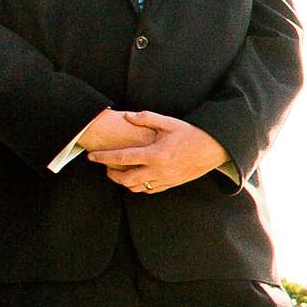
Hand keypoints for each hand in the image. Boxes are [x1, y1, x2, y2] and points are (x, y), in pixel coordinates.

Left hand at [87, 111, 228, 192]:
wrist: (215, 148)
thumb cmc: (192, 133)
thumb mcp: (170, 122)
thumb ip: (147, 119)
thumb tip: (127, 116)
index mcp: (155, 154)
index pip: (122, 158)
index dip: (104, 158)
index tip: (91, 156)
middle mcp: (159, 170)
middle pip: (125, 179)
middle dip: (111, 174)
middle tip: (104, 167)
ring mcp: (165, 179)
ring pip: (137, 187)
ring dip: (124, 182)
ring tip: (119, 172)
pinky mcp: (172, 183)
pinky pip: (150, 190)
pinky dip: (140, 186)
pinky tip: (137, 178)